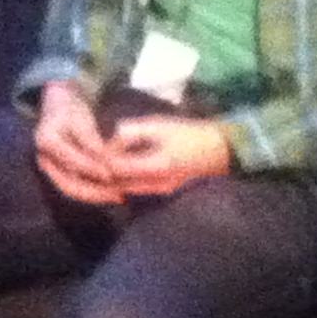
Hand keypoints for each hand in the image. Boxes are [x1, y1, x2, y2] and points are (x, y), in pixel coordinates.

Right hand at [33, 79, 121, 205]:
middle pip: (69, 183)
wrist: (57, 108)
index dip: (93, 169)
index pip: (72, 161)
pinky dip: (92, 192)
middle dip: (96, 191)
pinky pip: (75, 187)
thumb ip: (92, 142)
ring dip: (96, 195)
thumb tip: (105, 162)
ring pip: (72, 189)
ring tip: (118, 195)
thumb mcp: (83, 120)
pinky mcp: (57, 174)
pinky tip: (111, 192)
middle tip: (119, 193)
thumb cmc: (72, 110)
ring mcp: (50, 168)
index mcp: (47, 141)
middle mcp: (44, 158)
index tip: (112, 174)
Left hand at [104, 115, 232, 199]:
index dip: (104, 157)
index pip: (116, 168)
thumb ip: (131, 131)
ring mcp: (160, 191)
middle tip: (97, 155)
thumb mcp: (158, 125)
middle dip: (106, 171)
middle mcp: (155, 185)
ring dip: (115, 177)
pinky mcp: (164, 191)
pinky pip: (137, 189)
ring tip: (108, 160)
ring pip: (126, 188)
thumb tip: (110, 139)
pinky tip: (124, 167)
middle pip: (118, 183)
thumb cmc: (189, 133)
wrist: (219, 150)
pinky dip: (126, 180)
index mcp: (155, 167)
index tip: (97, 145)